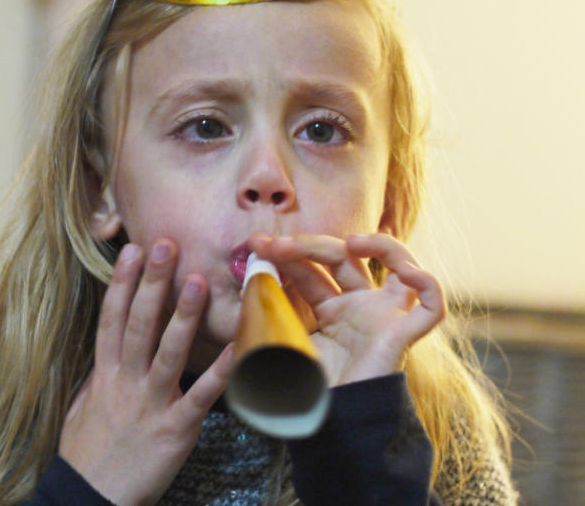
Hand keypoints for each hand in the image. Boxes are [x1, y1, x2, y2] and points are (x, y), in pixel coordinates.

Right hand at [59, 240, 232, 505]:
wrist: (90, 497)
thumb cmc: (86, 453)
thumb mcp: (83, 406)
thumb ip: (100, 374)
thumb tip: (110, 348)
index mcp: (103, 374)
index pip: (112, 319)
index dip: (122, 283)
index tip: (132, 251)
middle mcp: (124, 381)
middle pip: (138, 323)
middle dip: (151, 283)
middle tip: (165, 244)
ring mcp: (149, 403)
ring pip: (166, 351)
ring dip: (182, 315)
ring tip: (197, 281)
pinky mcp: (174, 429)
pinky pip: (200, 396)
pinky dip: (218, 372)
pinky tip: (235, 347)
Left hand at [249, 233, 445, 385]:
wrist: (327, 429)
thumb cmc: (303, 392)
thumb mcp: (277, 347)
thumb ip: (262, 325)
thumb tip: (238, 301)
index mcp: (329, 310)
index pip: (310, 269)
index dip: (286, 254)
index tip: (257, 245)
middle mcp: (358, 307)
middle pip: (344, 259)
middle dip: (309, 244)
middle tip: (277, 244)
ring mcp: (383, 317)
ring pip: (397, 264)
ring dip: (378, 244)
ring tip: (351, 241)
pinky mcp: (402, 334)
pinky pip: (432, 306)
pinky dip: (429, 283)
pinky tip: (408, 271)